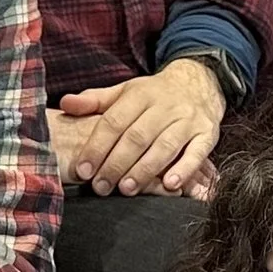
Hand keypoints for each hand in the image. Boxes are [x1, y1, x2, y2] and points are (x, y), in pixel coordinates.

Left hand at [51, 61, 225, 196]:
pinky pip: (197, 152)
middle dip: (117, 164)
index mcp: (140, 94)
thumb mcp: (125, 91)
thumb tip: (65, 104)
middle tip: (100, 186)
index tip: (83, 169)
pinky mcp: (207, 133)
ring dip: (145, 170)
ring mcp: (188, 119)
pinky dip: (185, 169)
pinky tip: (170, 185)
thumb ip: (95, 100)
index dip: (97, 146)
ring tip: (127, 189)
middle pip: (137, 136)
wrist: (199, 82)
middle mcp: (164, 105)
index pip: (114, 121)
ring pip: (165, 146)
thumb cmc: (154, 94)